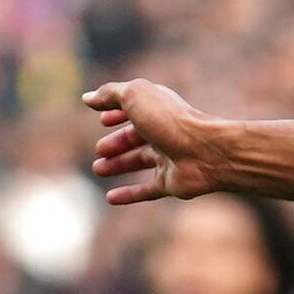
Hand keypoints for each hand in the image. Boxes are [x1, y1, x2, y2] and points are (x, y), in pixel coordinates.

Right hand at [82, 79, 226, 204]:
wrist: (206, 152)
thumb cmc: (170, 121)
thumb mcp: (135, 97)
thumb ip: (110, 94)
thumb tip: (87, 97)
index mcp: (158, 109)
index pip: (136, 109)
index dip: (118, 113)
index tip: (103, 120)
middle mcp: (164, 132)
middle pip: (136, 138)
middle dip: (116, 143)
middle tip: (100, 151)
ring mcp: (169, 158)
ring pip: (139, 162)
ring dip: (118, 165)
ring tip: (98, 169)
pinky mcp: (171, 183)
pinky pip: (147, 190)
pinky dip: (128, 195)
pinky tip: (110, 198)